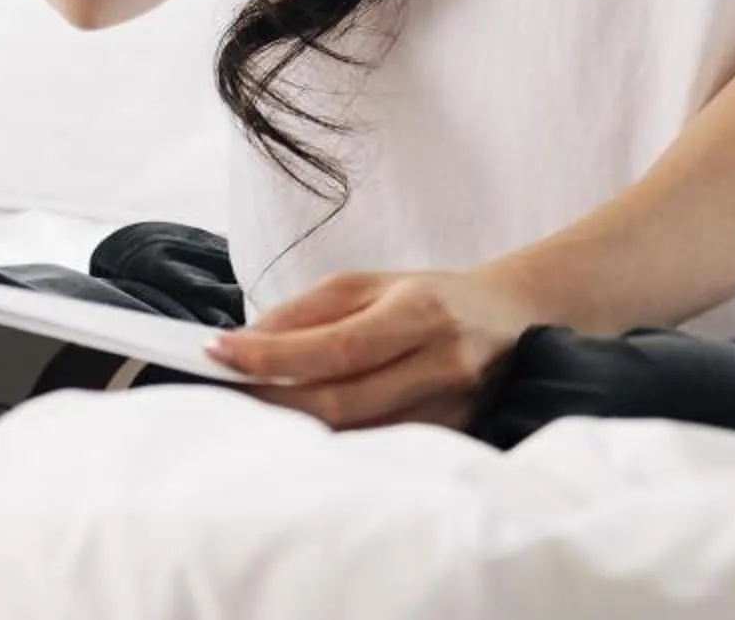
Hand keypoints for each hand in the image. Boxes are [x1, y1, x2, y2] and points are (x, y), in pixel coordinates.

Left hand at [203, 266, 550, 433]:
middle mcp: (440, 362)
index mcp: (419, 311)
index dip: (274, 356)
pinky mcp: (452, 440)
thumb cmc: (431, 296)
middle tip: (221, 390)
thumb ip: (308, 312)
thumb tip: (245, 343)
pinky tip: (300, 436)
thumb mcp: (371, 283)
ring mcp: (451, 409)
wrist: (514, 318)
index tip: (220, 351)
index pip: (336, 347)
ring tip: (250, 414)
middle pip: (342, 402)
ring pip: (358, 436)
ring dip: (296, 429)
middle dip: (273, 399)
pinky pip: (379, 450)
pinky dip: (334, 445)